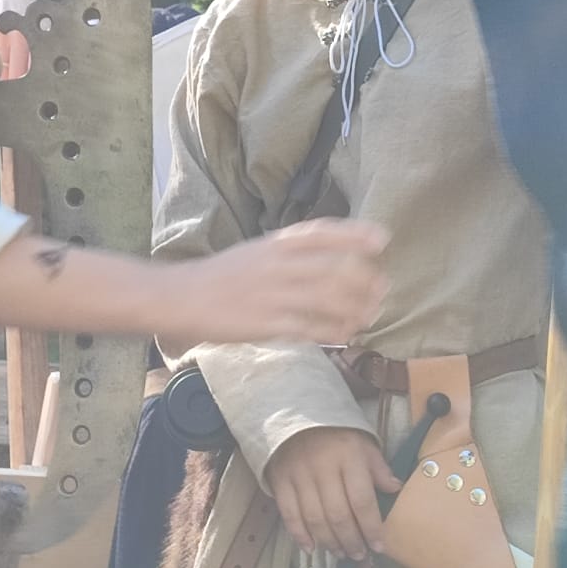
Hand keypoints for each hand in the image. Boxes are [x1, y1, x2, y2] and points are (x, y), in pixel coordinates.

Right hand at [158, 220, 387, 348]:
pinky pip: (311, 328)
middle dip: (364, 281)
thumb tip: (334, 257)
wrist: (183, 298)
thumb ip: (291, 252)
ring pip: (328, 299)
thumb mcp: (257, 251)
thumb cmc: (224, 275)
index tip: (383, 240)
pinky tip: (347, 335)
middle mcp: (277, 264)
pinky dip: (334, 332)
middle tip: (382, 289)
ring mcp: (273, 294)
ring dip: (356, 308)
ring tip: (370, 315)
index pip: (322, 232)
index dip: (355, 234)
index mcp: (275, 243)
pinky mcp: (267, 323)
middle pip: (334, 268)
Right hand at [267, 427, 400, 558]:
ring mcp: (299, 475)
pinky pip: (289, 514)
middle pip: (338, 514)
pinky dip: (299, 535)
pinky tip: (311, 548)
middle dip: (351, 540)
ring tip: (340, 553)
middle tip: (359, 554)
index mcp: (349, 457)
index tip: (378, 546)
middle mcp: (323, 468)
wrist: (296, 415)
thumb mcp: (364, 445)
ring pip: (314, 518)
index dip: (371, 527)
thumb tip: (396, 490)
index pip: (362, 500)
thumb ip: (379, 468)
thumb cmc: (337, 436)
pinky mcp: (280, 481)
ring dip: (329, 542)